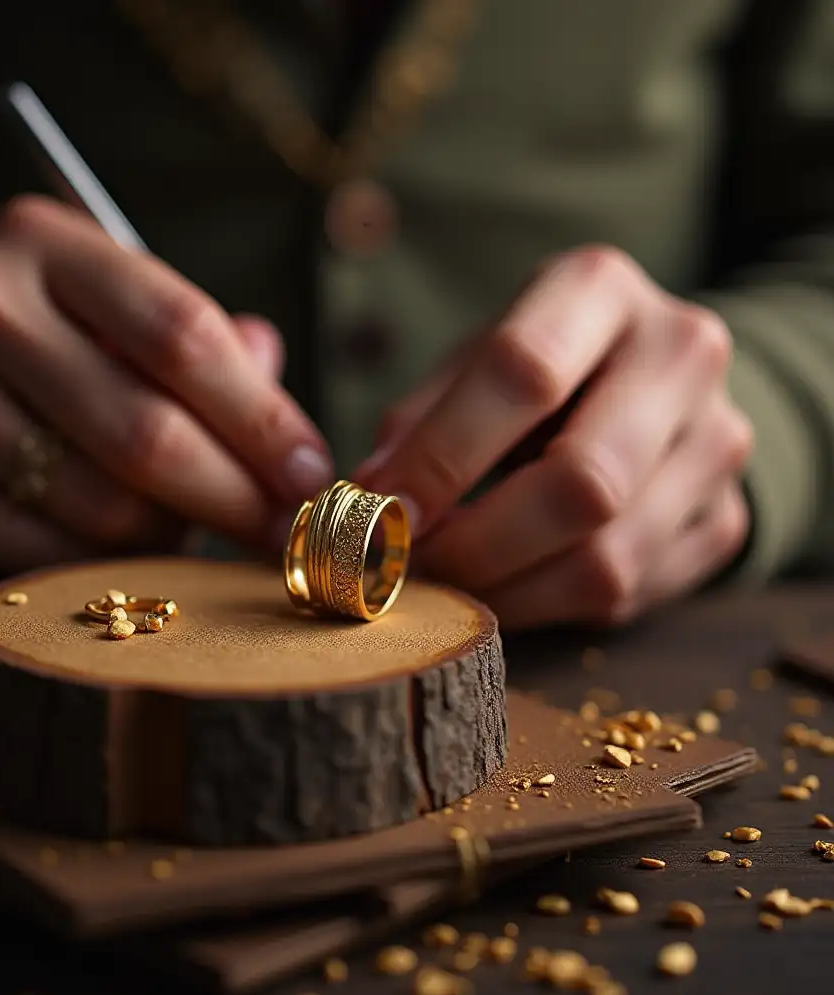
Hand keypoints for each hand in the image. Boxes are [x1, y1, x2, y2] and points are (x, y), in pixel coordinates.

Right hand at [0, 195, 330, 574]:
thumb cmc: (53, 362)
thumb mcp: (124, 325)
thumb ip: (213, 359)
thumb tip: (297, 445)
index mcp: (43, 242)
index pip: (183, 333)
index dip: (263, 418)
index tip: (312, 475)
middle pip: (150, 432)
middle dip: (237, 498)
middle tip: (283, 535)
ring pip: (107, 507)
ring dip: (172, 539)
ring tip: (190, 535)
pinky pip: (51, 557)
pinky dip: (108, 573)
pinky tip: (128, 562)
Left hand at [355, 246, 752, 629]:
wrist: (657, 377)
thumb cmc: (538, 365)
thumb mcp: (473, 359)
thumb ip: (422, 418)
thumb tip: (370, 496)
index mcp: (602, 289)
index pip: (524, 372)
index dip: (444, 454)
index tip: (385, 510)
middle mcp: (681, 356)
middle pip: (583, 482)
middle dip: (479, 544)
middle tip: (416, 565)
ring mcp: (717, 442)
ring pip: (607, 559)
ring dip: (507, 591)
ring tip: (451, 584)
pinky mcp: (724, 518)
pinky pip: (626, 594)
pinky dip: (546, 606)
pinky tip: (507, 586)